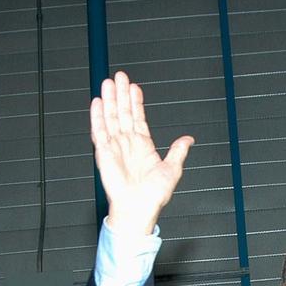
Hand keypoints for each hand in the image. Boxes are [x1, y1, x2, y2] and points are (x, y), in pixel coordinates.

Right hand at [89, 70, 193, 235]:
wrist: (138, 209)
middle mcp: (127, 144)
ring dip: (110, 100)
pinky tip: (97, 102)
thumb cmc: (153, 196)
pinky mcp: (104, 153)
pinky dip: (98, 116)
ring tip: (109, 83)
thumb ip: (178, 151)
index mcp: (143, 147)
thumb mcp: (172, 170)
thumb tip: (188, 140)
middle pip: (122, 113)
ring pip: (111, 117)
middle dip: (121, 94)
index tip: (135, 87)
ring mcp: (115, 147)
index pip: (138, 118)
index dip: (136, 102)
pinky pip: (99, 131)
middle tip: (120, 76)